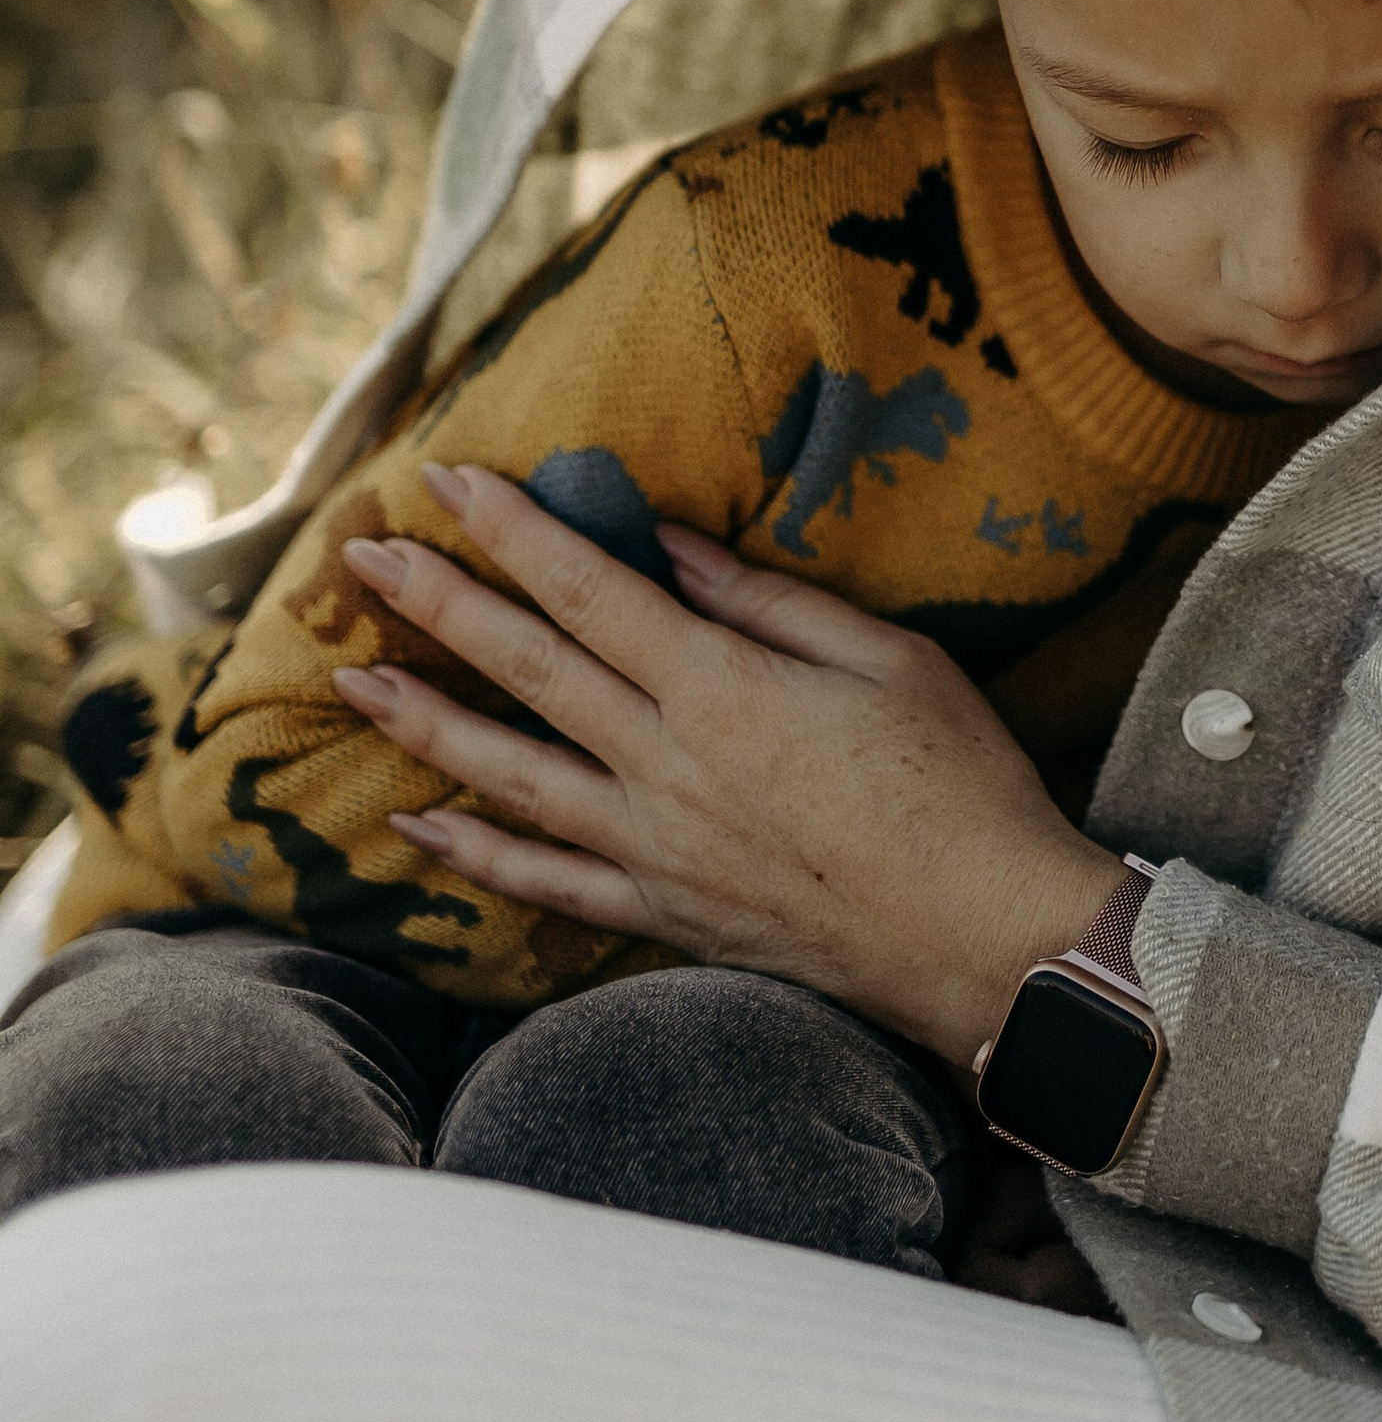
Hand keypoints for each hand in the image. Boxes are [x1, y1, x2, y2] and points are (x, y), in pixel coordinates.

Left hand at [333, 466, 1121, 1069]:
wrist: (984, 941)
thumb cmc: (960, 785)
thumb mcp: (890, 659)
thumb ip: (770, 603)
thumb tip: (670, 547)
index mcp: (723, 688)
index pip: (590, 589)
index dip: (512, 531)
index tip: (445, 481)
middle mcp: (667, 765)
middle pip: (529, 669)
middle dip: (439, 606)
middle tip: (359, 559)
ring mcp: (656, 846)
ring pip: (513, 775)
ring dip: (427, 724)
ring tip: (355, 681)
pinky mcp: (666, 910)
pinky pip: (547, 880)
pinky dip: (476, 854)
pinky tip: (417, 827)